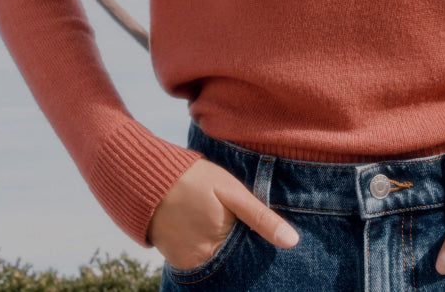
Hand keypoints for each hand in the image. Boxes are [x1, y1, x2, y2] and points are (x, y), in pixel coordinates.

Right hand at [148, 158, 298, 270]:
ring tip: (217, 226)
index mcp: (224, 242)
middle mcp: (206, 259)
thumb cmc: (197, 180)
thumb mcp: (232, 192)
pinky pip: (199, 264)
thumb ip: (260, 217)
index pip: (251, 255)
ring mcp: (190, 264)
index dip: (258, 247)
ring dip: (223, 252)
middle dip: (241, 252)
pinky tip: (205, 232)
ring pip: (218, 263)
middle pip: (234, 262)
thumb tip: (292, 242)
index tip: (262, 240)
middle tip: (234, 226)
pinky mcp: (176, 263)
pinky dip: (206, 252)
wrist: (151, 181)